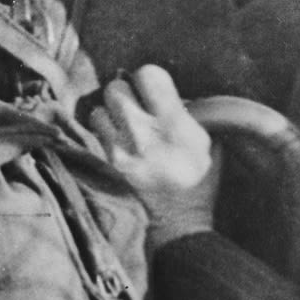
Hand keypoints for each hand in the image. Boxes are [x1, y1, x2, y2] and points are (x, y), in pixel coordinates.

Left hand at [90, 66, 220, 247]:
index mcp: (174, 125)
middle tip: (137, 110)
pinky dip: (102, 132)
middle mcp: (143, 132)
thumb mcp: (207, 143)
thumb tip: (165, 90)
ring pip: (99, 107)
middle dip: (126, 94)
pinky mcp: (104, 163)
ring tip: (126, 128)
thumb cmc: (198, 181)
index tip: (154, 91)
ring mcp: (119, 149)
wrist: (178, 224)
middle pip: (116, 86)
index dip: (150, 78)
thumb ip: (188, 112)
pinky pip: (93, 130)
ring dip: (110, 114)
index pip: (148, 74)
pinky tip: (117, 143)